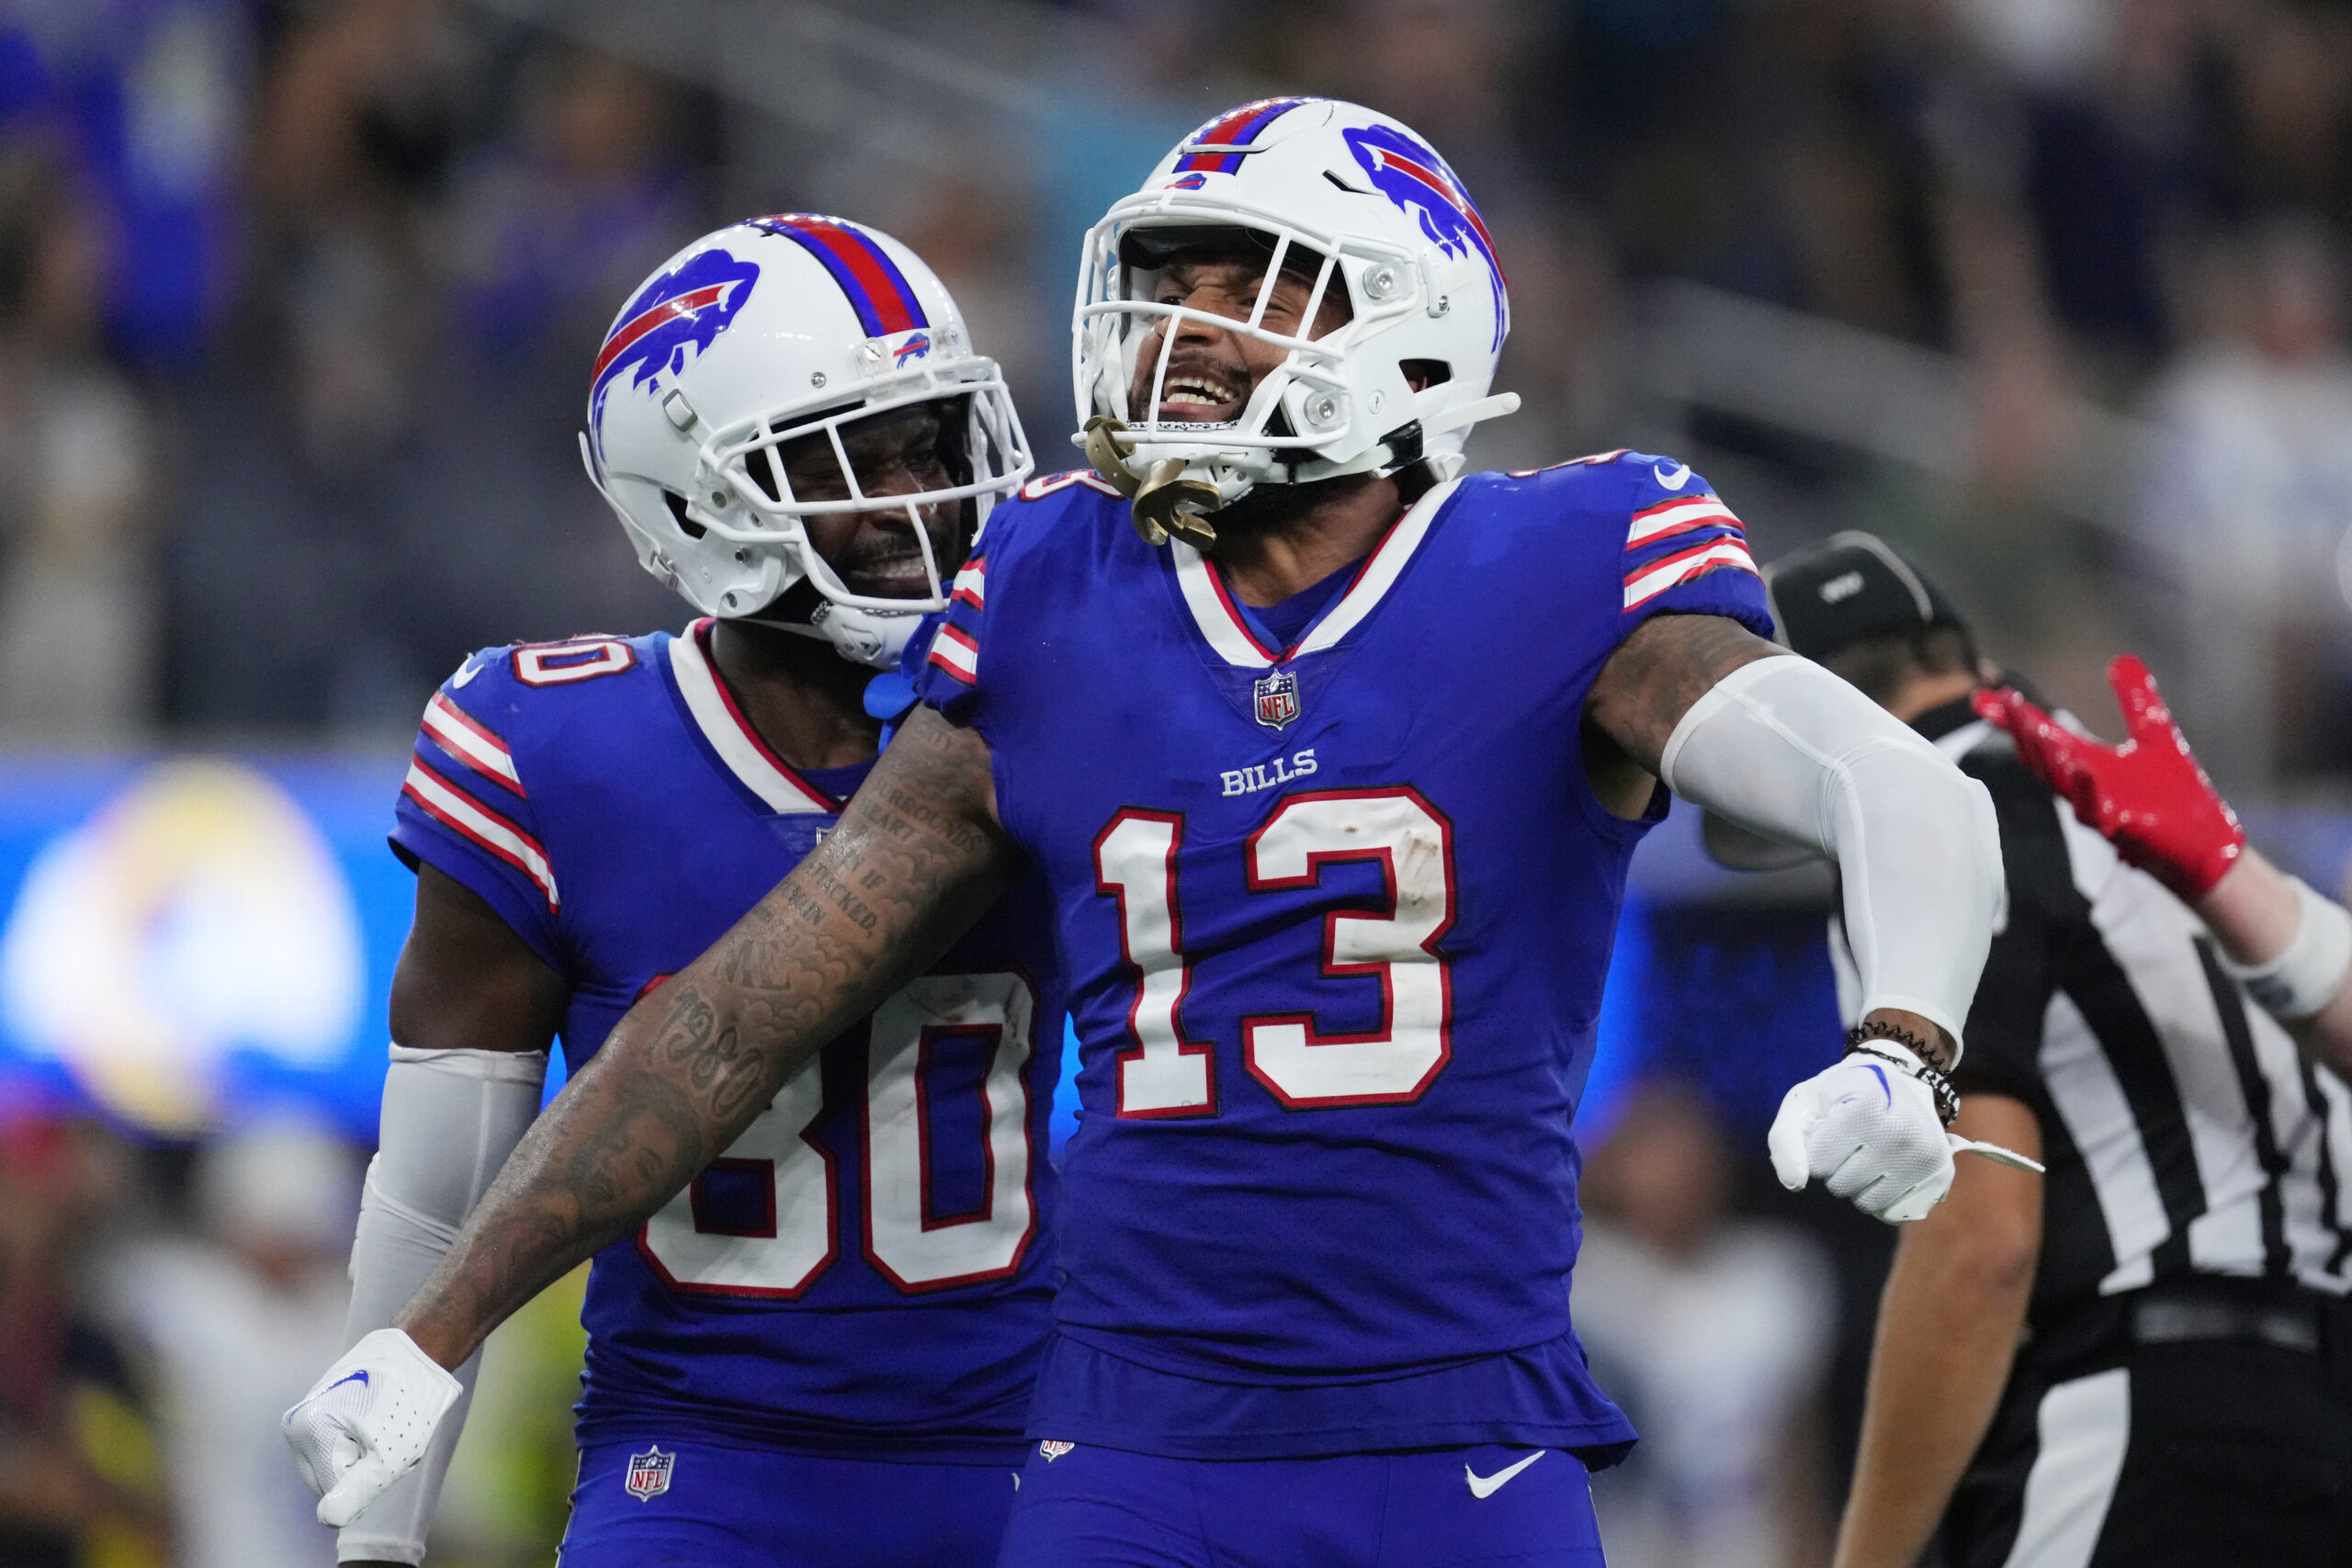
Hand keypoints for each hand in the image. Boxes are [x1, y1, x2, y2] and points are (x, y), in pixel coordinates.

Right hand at [282, 1328, 462, 1527]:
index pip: (333, 1493)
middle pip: (330, 1477)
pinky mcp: (319, 1406)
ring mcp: (306, 1413)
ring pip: (336, 1461)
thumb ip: (357, 1493)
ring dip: (365, 1454)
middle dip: (363, 1468)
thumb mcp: (390, 1456)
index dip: (367, 1479)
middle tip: (390, 1438)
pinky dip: (361, 1438)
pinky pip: (338, 1442)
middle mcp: (296, 1423)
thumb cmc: (409, 1401)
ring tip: (388, 1426)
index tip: (386, 1448)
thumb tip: (328, 1518)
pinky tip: (382, 1417)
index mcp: (307, 1434)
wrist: (418, 1347)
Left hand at [1769, 1045, 1956, 1223]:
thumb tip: (1794, 1185)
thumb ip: (1786, 1140)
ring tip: (1870, 1153)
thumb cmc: (1844, 1094)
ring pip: (1867, 1203)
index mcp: (1867, 1108)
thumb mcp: (1805, 1103)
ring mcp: (1927, 1156)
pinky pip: (1894, 1214)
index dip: (1818, 1148)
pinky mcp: (1941, 1176)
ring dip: (1859, 1185)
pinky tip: (1889, 1171)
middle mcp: (1903, 1133)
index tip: (1833, 1126)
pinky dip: (1884, 1198)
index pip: (1818, 1163)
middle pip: (1841, 1186)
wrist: (1902, 1079)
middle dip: (1837, 1167)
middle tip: (1854, 1139)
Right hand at [1973, 656, 2243, 897]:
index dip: (2015, 718)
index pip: (2043, 737)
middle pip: (2043, 759)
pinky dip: (2089, 793)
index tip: (1985, 695)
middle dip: (2023, 731)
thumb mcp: (2155, 735)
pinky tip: (2084, 770)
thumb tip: (2121, 658)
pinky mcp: (2128, 829)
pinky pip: (2100, 813)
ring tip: (2034, 729)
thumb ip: (2135, 700)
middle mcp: (2085, 788)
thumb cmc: (2177, 799)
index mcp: (2087, 765)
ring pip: (2062, 785)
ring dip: (2048, 758)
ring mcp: (2102, 810)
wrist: (2206, 848)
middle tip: (2007, 702)